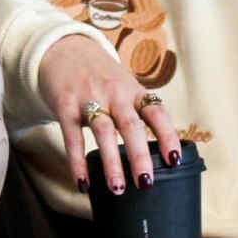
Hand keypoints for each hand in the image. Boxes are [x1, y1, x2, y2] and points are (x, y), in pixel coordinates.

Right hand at [37, 34, 181, 193]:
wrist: (62, 49)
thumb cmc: (99, 75)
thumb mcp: (123, 85)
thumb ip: (137, 111)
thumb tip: (156, 151)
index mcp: (133, 90)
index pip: (156, 113)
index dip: (167, 136)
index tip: (174, 160)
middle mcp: (114, 93)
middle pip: (131, 125)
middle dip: (140, 155)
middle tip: (146, 182)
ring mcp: (89, 98)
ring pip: (104, 132)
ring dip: (111, 163)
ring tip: (118, 188)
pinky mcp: (65, 105)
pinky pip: (73, 137)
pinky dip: (77, 162)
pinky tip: (83, 182)